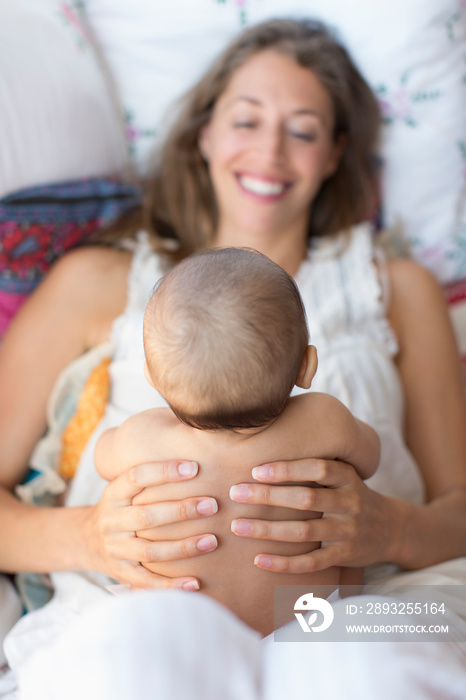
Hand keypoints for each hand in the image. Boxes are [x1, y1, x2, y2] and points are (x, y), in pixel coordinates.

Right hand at [85, 460, 217, 588]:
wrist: (85, 540)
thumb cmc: (121, 507)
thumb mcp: (125, 487)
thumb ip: (151, 476)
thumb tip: (193, 457)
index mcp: (114, 494)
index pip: (137, 477)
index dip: (164, 471)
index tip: (194, 468)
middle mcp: (111, 520)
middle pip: (147, 516)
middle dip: (182, 510)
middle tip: (212, 505)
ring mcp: (115, 548)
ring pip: (150, 550)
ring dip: (183, 547)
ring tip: (212, 541)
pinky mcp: (121, 572)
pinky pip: (146, 582)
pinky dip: (170, 585)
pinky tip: (195, 583)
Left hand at [230, 458, 393, 572]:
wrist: (392, 528)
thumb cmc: (352, 494)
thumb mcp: (344, 473)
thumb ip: (315, 462)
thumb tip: (270, 439)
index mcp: (348, 478)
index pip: (318, 468)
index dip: (287, 468)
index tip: (256, 470)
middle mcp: (350, 503)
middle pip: (306, 499)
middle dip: (268, 496)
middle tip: (235, 493)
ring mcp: (348, 532)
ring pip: (304, 532)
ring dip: (267, 530)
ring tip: (237, 526)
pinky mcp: (344, 557)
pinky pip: (311, 563)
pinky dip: (284, 563)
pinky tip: (258, 559)